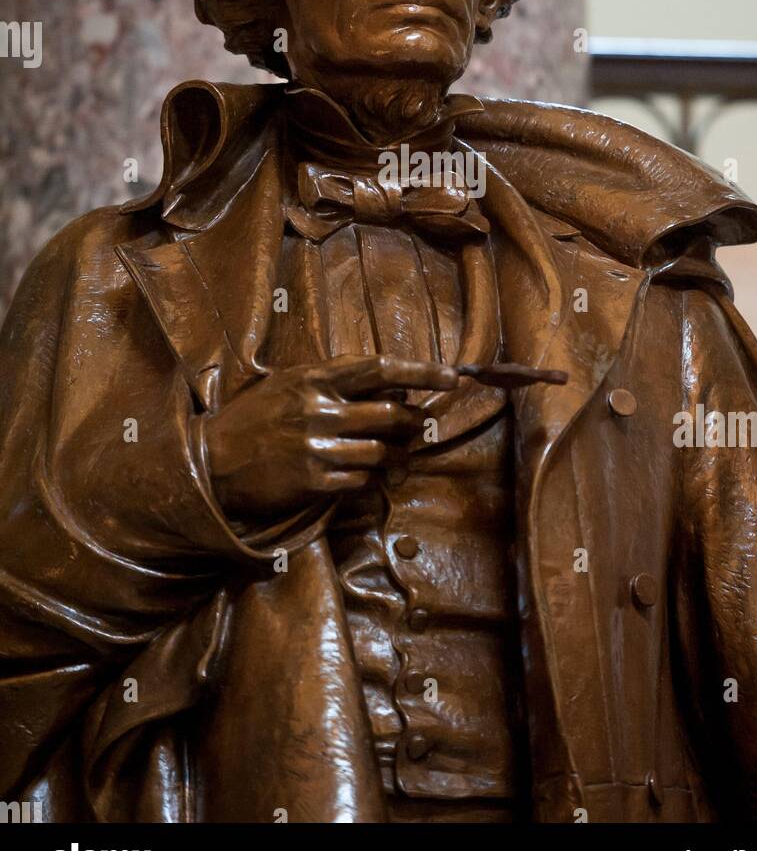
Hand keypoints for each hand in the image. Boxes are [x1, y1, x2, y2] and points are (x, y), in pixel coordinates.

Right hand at [203, 354, 457, 518]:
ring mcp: (316, 447)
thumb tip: (385, 377)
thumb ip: (332, 378)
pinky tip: (367, 477)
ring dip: (399, 456)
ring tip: (400, 458)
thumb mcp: (287, 383)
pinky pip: (362, 481)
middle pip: (392, 414)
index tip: (452, 376)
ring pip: (382, 451)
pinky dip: (372, 480)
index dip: (421, 371)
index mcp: (314, 378)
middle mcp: (319, 409)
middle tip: (421, 427)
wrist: (211, 463)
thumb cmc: (253, 418)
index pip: (380, 368)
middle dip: (416, 422)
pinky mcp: (312, 482)